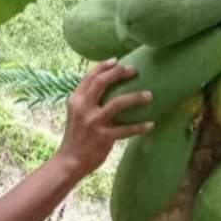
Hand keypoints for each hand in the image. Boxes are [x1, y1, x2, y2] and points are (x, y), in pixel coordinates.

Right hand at [55, 59, 153, 178]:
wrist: (70, 161)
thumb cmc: (77, 136)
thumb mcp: (76, 113)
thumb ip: (87, 100)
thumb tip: (105, 84)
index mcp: (76, 100)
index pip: (90, 77)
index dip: (104, 66)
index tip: (117, 60)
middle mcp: (83, 108)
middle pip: (102, 83)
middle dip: (119, 73)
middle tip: (134, 70)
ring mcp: (93, 122)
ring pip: (118, 103)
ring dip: (136, 97)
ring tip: (149, 95)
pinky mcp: (103, 137)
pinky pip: (126, 130)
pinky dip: (139, 127)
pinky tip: (150, 124)